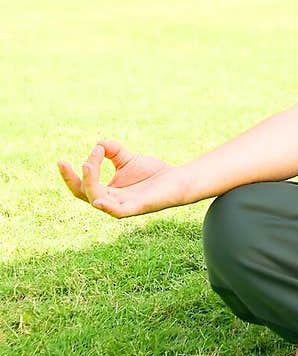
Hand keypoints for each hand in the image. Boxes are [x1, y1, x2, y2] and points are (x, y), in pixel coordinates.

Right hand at [57, 137, 183, 217]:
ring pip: (97, 200)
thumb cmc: (153, 173)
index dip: (69, 176)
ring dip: (90, 183)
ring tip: (89, 165)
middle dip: (76, 178)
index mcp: (107, 192)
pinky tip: (98, 200)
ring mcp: (123, 206)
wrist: (178, 179)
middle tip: (82, 160)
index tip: (60, 161)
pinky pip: (117, 212)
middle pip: (85, 193)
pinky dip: (106, 207)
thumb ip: (112, 151)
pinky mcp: (137, 208)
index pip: (81, 187)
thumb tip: (98, 143)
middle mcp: (111, 201)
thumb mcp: (127, 159)